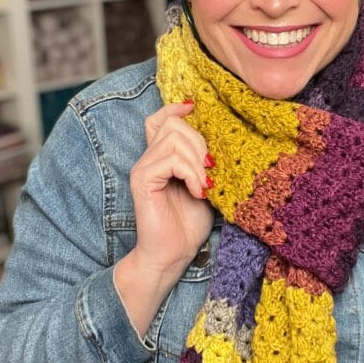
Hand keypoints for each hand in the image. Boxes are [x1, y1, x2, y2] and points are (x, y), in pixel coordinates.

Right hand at [130, 100, 213, 272]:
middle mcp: (149, 158)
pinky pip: (171, 160)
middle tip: (211, 172)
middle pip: (174, 124)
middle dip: (200, 143)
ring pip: (174, 139)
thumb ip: (204, 161)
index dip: (177, 108)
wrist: (173, 254)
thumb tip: (220, 138)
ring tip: (205, 186)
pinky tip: (197, 191)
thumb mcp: (205, 185)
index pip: (160, 118)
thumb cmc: (189, 223)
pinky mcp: (143, 180)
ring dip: (198, 161)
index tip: (196, 108)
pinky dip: (190, 173)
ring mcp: (143, 168)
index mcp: (161, 156)